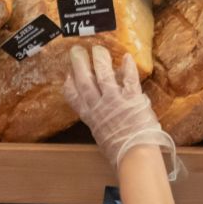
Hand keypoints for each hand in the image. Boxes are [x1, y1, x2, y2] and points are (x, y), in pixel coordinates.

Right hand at [63, 45, 178, 176]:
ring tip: (97, 48)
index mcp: (91, 118)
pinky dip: (128, 68)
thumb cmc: (120, 154)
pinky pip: (129, 79)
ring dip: (100, 61)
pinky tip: (126, 57)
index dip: (70, 85)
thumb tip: (105, 124)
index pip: (75, 98)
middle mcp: (99, 107)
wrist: (134, 155)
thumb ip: (103, 127)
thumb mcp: (104, 140)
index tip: (67, 75)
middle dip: (80, 65)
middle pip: (85, 82)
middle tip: (77, 51)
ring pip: (104, 76)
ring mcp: (115, 101)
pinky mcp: (131, 98)